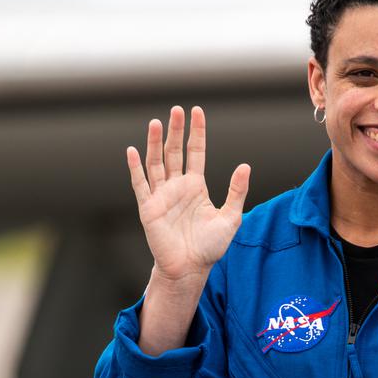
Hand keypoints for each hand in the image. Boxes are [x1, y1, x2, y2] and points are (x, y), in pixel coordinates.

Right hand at [126, 106, 249, 282]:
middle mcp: (177, 187)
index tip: (196, 112)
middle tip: (176, 110)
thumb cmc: (210, 246)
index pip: (195, 152)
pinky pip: (140, 184)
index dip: (196, 133)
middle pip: (174, 152)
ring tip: (155, 122)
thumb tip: (245, 166)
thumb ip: (236, 191)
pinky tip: (133, 150)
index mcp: (195, 186)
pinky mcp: (148, 208)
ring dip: (154, 143)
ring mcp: (161, 196)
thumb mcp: (231, 217)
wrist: (191, 268)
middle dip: (175, 131)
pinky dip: (135, 168)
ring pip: (156, 163)